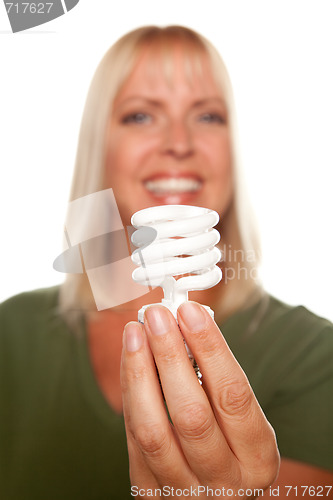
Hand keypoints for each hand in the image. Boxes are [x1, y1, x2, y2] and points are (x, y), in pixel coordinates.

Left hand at [121, 301, 279, 498]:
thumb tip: (184, 322)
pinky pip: (132, 436)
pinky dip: (130, 390)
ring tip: (135, 332)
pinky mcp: (150, 492)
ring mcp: (184, 492)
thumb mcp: (241, 418)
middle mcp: (224, 482)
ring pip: (153, 430)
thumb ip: (217, 378)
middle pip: (191, 415)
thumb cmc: (230, 441)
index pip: (233, 396)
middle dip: (170, 356)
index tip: (190, 312)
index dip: (210, 349)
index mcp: (258, 458)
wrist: (213, 492)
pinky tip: (131, 359)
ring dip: (140, 372)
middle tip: (157, 316)